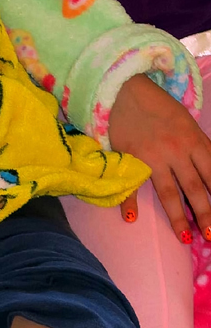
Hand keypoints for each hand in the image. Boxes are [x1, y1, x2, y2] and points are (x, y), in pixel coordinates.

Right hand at [108, 74, 210, 241]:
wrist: (125, 90)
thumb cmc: (159, 107)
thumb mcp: (187, 123)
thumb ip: (199, 146)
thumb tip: (209, 171)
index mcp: (194, 140)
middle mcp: (176, 151)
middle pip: (194, 188)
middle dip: (205, 213)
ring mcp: (152, 157)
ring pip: (169, 192)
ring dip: (178, 217)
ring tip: (185, 237)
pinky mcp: (130, 158)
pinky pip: (131, 184)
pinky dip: (129, 202)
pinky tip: (132, 218)